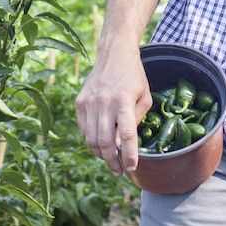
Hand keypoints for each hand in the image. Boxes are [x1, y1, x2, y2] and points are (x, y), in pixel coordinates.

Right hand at [75, 49, 151, 175]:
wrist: (114, 55)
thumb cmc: (134, 78)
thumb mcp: (145, 97)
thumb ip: (136, 120)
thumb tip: (124, 144)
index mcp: (124, 100)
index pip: (126, 134)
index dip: (129, 155)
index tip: (131, 168)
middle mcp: (104, 102)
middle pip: (105, 141)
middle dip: (112, 161)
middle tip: (119, 171)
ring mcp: (89, 102)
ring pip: (91, 139)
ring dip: (101, 155)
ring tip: (110, 161)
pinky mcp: (80, 102)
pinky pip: (84, 130)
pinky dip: (91, 142)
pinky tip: (100, 145)